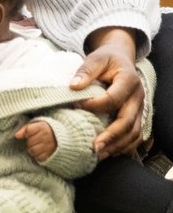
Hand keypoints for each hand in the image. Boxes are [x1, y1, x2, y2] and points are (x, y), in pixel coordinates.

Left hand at [15, 120, 56, 161]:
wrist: (59, 137)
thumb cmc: (43, 130)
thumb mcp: (35, 125)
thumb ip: (25, 129)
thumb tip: (16, 136)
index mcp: (42, 127)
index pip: (28, 131)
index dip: (27, 134)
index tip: (29, 134)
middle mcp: (46, 137)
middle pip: (30, 142)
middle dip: (29, 142)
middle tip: (33, 141)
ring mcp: (49, 146)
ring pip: (33, 151)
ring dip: (32, 149)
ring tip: (35, 146)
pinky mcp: (51, 154)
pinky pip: (39, 158)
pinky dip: (37, 156)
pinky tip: (39, 152)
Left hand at [70, 28, 143, 157]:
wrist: (120, 59)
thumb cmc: (106, 59)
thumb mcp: (95, 58)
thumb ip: (85, 71)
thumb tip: (73, 86)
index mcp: (129, 80)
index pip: (113, 98)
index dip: (95, 105)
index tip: (77, 107)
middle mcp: (138, 97)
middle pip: (127, 121)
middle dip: (110, 136)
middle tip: (94, 147)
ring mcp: (139, 108)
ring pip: (134, 133)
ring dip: (117, 145)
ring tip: (100, 154)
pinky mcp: (137, 116)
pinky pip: (135, 135)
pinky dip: (124, 146)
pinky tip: (110, 152)